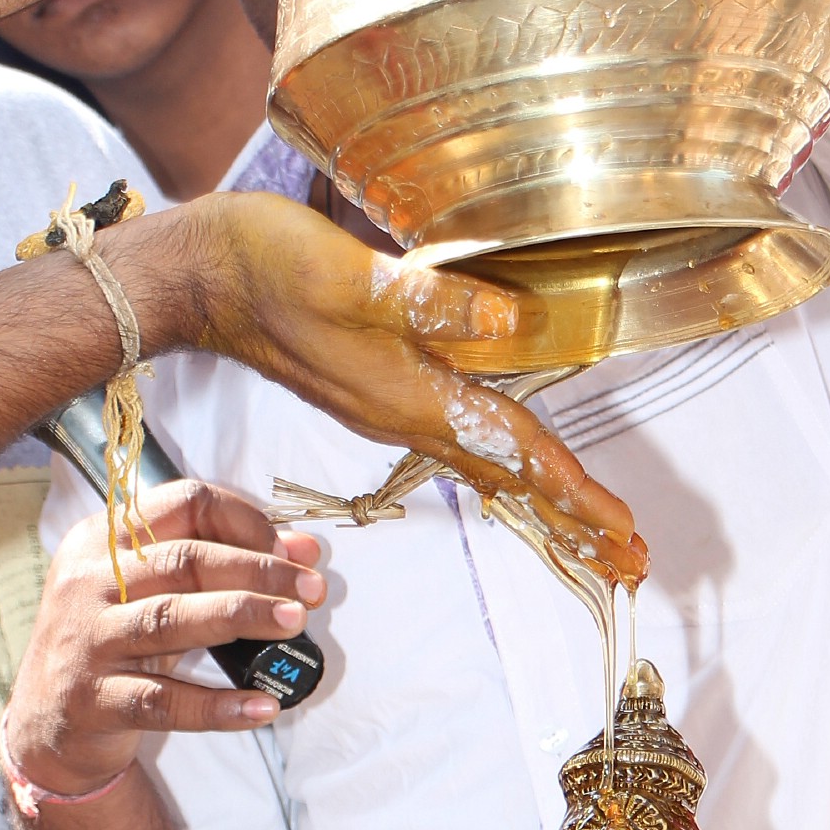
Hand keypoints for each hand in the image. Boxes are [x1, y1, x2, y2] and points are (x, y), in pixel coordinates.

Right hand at [6, 480, 325, 799]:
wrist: (47, 721)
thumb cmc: (112, 642)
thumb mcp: (153, 593)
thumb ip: (221, 567)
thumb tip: (305, 552)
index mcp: (105, 540)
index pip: (183, 504)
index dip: (245, 521)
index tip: (290, 551)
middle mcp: (90, 582)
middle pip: (183, 560)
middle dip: (257, 570)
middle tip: (312, 589)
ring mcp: (87, 640)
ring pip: (170, 619)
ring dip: (241, 616)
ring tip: (294, 623)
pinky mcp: (94, 700)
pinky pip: (163, 702)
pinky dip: (217, 706)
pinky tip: (261, 706)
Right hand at [186, 192, 645, 585]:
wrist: (202, 278)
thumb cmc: (270, 269)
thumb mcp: (362, 278)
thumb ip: (440, 304)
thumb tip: (519, 324)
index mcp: (413, 398)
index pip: (518, 455)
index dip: (575, 494)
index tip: (622, 535)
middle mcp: (406, 417)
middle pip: (510, 481)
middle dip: (571, 521)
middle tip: (627, 560)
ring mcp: (390, 408)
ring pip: (486, 468)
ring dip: (541, 500)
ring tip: (587, 531)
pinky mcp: (374, 391)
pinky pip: (456, 444)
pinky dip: (500, 465)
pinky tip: (511, 468)